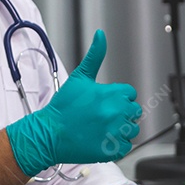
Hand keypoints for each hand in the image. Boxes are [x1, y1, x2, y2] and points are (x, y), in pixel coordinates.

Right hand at [5, 30, 140, 175]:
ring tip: (102, 128)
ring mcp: (115, 131)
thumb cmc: (63, 107)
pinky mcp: (112, 149)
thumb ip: (95, 55)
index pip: (130, 94)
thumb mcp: (80, 77)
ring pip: (132, 129)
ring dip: (121, 129)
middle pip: (134, 111)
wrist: (49, 133)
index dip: (119, 98)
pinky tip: (102, 139)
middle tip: (103, 116)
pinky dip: (117, 145)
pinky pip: (126, 146)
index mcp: (112, 93)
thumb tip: (101, 34)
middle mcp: (116, 112)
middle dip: (122, 113)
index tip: (105, 103)